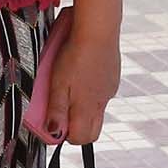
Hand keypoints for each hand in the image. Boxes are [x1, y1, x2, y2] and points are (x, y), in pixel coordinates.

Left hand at [33, 7, 120, 147]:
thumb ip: (56, 110)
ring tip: (70, 86)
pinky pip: (101, 92)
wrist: (98, 29)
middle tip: (62, 112)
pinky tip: (82, 73)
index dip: (66, 136)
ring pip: (97, 110)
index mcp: (87, 107)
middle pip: (93, 130)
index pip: (82, 138)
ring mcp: (110, 90)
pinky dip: (91, 90)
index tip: (55, 124)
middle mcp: (102, 102)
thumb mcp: (57, 83)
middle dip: (77, 128)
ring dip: (83, 107)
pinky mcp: (113, 77)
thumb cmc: (74, 55)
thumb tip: (54, 134)